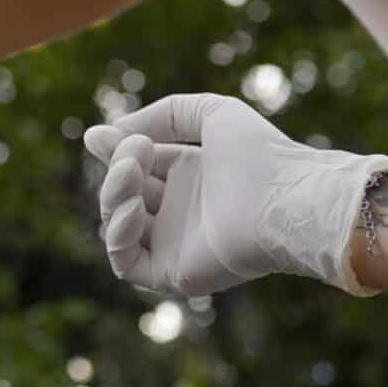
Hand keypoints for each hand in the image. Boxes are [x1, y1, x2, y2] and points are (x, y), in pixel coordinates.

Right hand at [84, 94, 387, 296]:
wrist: (286, 199)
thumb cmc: (261, 155)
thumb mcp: (211, 112)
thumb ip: (163, 114)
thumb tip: (101, 135)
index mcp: (188, 176)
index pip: (135, 165)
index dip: (115, 150)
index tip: (102, 137)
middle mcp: (178, 212)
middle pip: (120, 194)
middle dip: (117, 171)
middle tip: (135, 155)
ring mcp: (173, 245)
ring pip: (117, 227)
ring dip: (113, 198)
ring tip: (132, 174)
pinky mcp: (172, 274)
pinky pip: (125, 262)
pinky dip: (118, 236)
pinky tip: (135, 209)